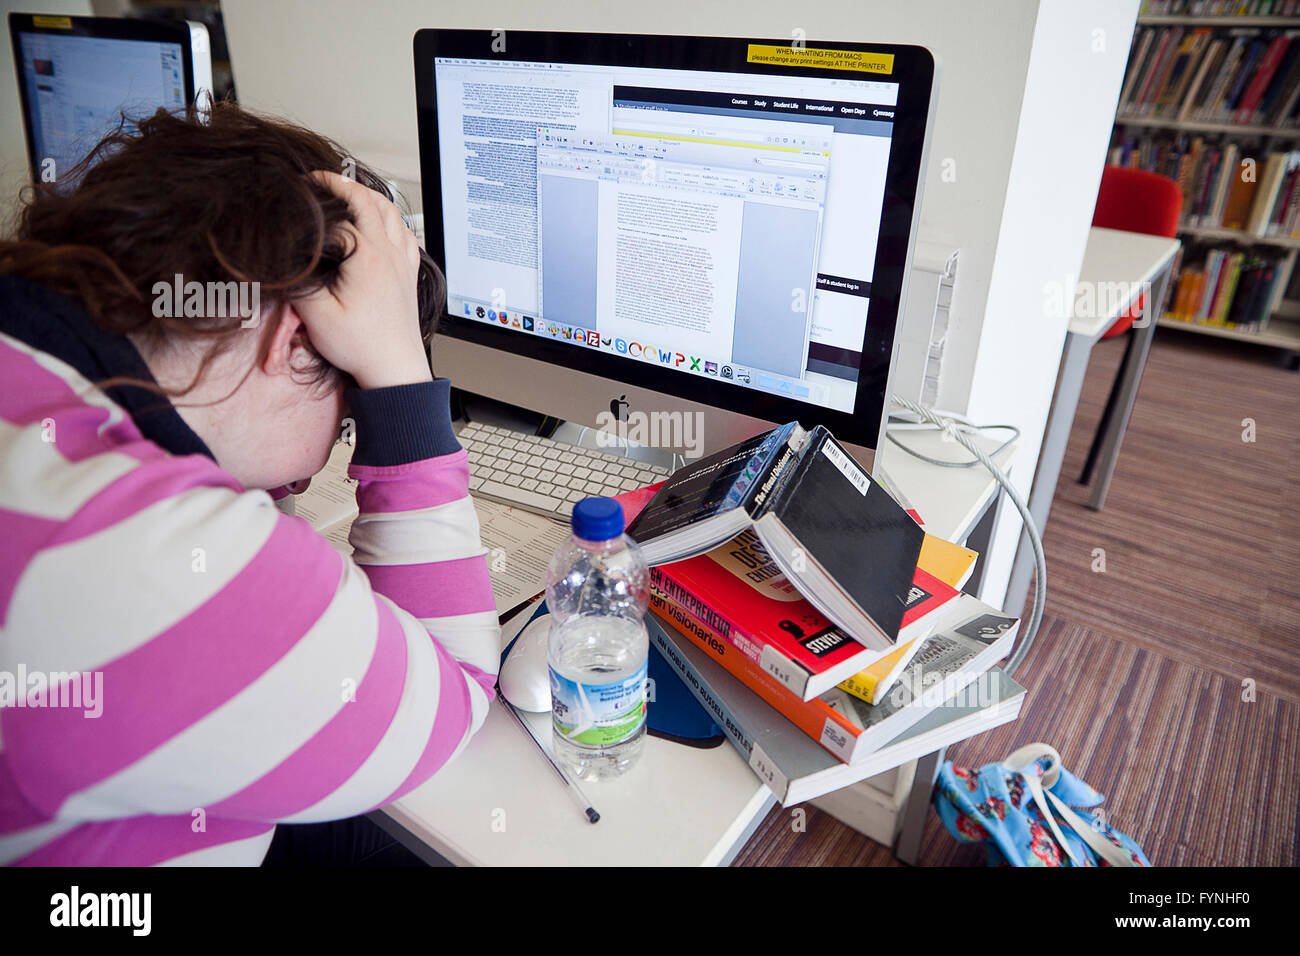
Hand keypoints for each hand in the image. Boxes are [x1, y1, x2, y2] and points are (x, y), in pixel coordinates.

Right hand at [294, 170, 431, 389]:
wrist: (395, 371)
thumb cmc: (363, 347)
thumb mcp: (317, 314)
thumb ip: (298, 281)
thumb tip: (282, 261)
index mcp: (368, 255)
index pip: (341, 214)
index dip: (319, 201)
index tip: (300, 192)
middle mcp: (390, 254)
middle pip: (372, 201)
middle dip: (345, 184)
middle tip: (323, 179)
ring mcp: (403, 264)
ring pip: (394, 215)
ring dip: (372, 198)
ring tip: (352, 192)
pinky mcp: (409, 277)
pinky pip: (406, 236)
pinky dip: (393, 221)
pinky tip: (385, 224)